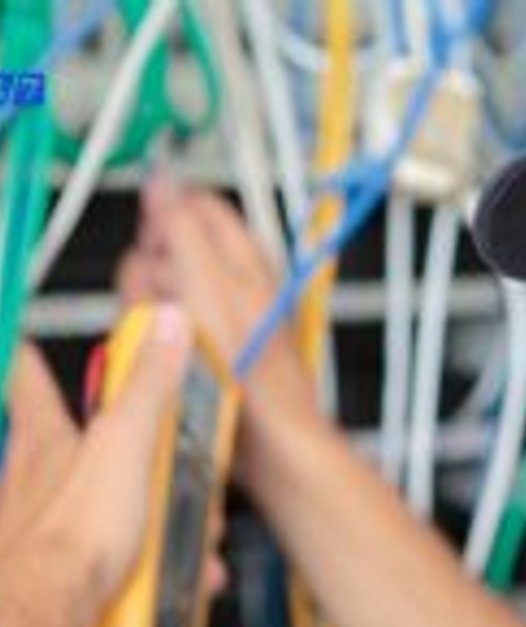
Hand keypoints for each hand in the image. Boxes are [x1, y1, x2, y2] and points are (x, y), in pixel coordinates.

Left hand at [0, 312, 193, 626]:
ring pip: (109, 516)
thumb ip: (148, 385)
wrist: (43, 620)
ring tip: (167, 545)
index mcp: (50, 445)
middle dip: (138, 469)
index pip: (34, 387)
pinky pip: (113, 565)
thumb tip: (164, 324)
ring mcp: (51, 532)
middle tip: (168, 477)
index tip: (29, 348)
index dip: (34, 365)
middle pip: (86, 458)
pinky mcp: (69, 575)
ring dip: (153, 530)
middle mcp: (39, 486)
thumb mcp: (125, 444)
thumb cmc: (70, 539)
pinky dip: (142, 572)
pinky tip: (153, 582)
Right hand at [117, 181, 318, 506]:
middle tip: (174, 310)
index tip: (160, 257)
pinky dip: (161, 346)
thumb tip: (163, 181)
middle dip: (153, 278)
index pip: (191, 207)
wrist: (269, 441)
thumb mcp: (211, 288)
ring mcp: (218, 319)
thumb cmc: (255, 376)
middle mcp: (233, 284)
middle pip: (165, 252)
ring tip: (183, 347)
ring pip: (158, 295)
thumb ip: (184, 230)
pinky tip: (177, 365)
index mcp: (243, 259)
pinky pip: (164, 334)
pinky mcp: (206, 351)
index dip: (163, 224)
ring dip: (153, 317)